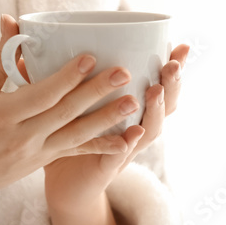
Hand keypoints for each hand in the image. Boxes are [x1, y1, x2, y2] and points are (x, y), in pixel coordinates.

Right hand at [0, 14, 143, 204]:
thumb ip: (0, 57)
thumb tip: (12, 20)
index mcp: (0, 116)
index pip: (40, 95)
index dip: (67, 77)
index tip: (90, 57)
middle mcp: (21, 138)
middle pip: (65, 113)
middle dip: (97, 92)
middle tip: (124, 73)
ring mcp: (36, 153)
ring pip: (77, 135)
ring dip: (107, 119)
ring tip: (133, 103)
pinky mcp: (44, 161)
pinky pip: (76, 152)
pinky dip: (102, 148)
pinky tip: (127, 143)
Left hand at [43, 43, 190, 213]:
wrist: (65, 185)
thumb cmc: (72, 136)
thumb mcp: (74, 100)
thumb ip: (67, 73)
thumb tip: (45, 39)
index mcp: (133, 110)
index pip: (160, 84)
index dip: (173, 67)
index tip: (180, 45)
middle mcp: (135, 129)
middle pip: (164, 106)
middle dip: (172, 84)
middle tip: (173, 64)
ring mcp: (124, 152)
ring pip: (148, 131)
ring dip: (154, 110)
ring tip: (154, 90)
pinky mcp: (104, 170)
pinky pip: (118, 157)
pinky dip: (126, 145)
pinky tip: (131, 132)